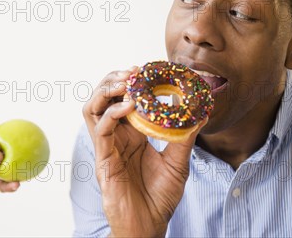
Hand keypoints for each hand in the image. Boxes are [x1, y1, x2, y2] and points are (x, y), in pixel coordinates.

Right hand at [83, 67, 206, 236]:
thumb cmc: (159, 197)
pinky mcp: (103, 159)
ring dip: (106, 91)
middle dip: (114, 79)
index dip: (131, 82)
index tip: (145, 69)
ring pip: (92, 108)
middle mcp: (116, 136)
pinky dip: (111, 114)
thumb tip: (199, 113)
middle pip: (103, 98)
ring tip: (125, 83)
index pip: (123, 99)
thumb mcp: (178, 163)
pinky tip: (128, 107)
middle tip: (133, 71)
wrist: (148, 226)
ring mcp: (107, 147)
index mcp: (131, 134)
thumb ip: (185, 138)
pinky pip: (100, 130)